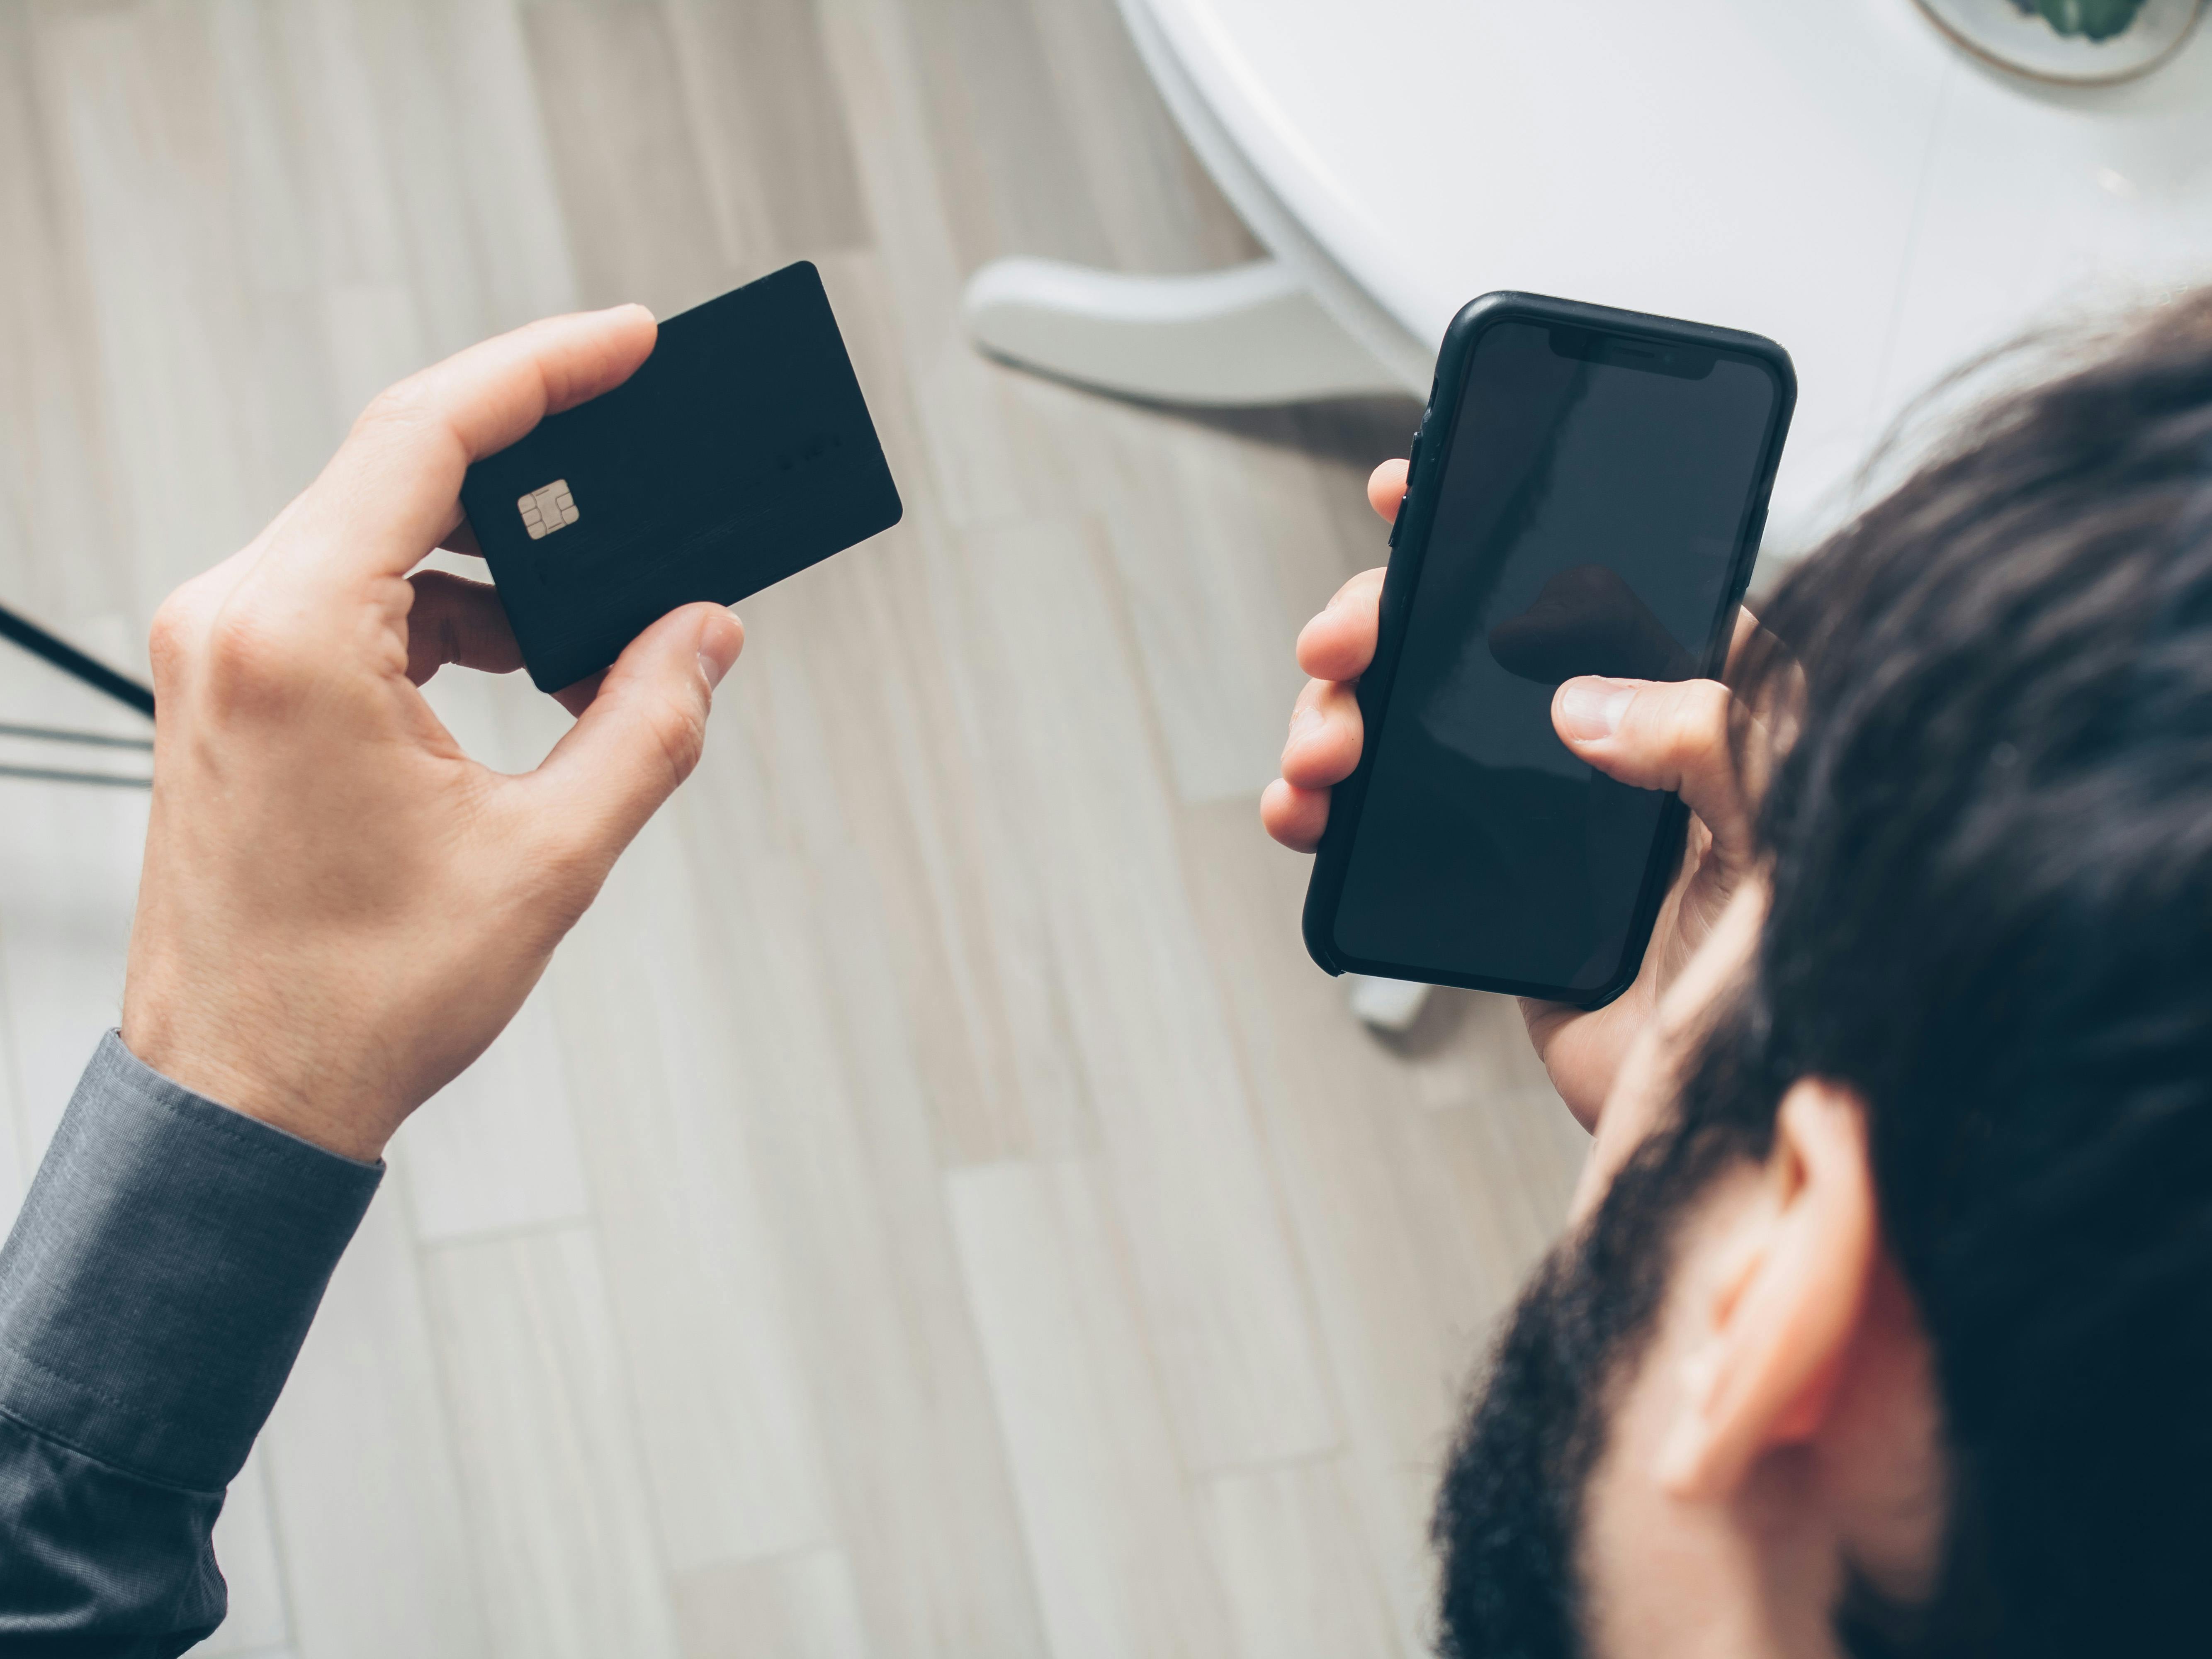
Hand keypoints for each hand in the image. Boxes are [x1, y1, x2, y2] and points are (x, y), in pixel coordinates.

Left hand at [121, 307, 745, 1161]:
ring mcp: (220, 651)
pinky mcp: (232, 688)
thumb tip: (705, 637)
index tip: (632, 340)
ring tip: (600, 635)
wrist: (243, 1099)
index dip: (544, 367)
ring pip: (383, 538)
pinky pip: (355, 600)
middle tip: (647, 469)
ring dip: (501, 566)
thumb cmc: (359, 998)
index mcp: (294, 633)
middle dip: (541, 468)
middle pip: (401, 469)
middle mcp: (234, 616)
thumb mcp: (545, 859)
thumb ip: (644, 725)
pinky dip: (450, 617)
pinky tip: (528, 671)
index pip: (425, 433)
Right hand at [1260, 458, 1762, 1131]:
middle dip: (1386, 625)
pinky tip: (1304, 815)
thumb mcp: (1796, 831)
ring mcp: (1541, 820)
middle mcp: (1614, 746)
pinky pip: (1391, 833)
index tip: (1415, 493)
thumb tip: (1583, 702)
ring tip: (1314, 755)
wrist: (1748, 1142)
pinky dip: (1332, 815)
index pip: (1588, 576)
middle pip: (1468, 643)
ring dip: (1340, 720)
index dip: (1494, 526)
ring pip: (1412, 729)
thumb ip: (1719, 735)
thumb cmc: (1807, 986)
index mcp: (1697, 703)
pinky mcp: (1489, 897)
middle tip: (1339, 643)